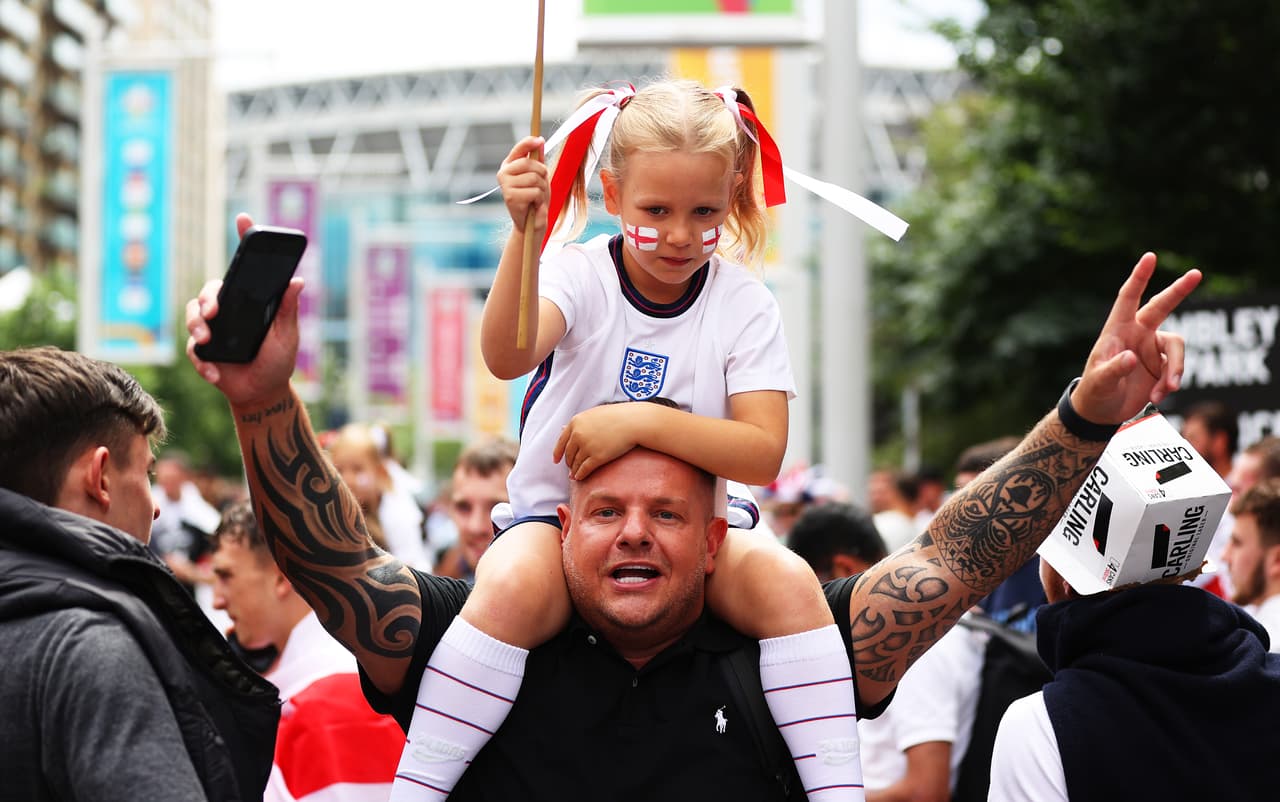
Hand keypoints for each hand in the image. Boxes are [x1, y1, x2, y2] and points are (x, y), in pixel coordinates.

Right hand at [185, 213, 303, 407]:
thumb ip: (287, 310)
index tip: (245, 218)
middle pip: (209, 290)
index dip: (244, 240)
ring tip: (207, 341)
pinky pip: (193, 349)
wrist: (263, 393)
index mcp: (251, 301)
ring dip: (196, 326)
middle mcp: (229, 310)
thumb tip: (298, 280)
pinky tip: (216, 373)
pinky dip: (203, 362)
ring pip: (192, 314)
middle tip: (214, 312)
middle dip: (207, 298)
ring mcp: (214, 328)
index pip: (245, 267)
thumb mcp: (287, 335)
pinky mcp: (203, 351)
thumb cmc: (278, 360)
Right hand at [498, 136, 547, 230]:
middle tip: (540, 186)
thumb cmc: (534, 199)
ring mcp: (505, 184)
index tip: (539, 140)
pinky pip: (535, 191)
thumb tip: (540, 140)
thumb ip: (538, 160)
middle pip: (530, 163)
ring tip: (536, 197)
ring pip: (534, 178)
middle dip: (542, 174)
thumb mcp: (539, 177)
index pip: (519, 149)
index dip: (529, 143)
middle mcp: (504, 173)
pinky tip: (533, 205)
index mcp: (510, 165)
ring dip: (542, 189)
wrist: (531, 223)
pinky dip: (539, 199)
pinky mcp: (511, 197)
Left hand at [554, 403, 646, 479]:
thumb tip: (568, 430)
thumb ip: (581, 423)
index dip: (558, 452)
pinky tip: (580, 478)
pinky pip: (584, 469)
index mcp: (576, 422)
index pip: (562, 441)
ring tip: (574, 475)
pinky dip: (580, 475)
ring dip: (574, 470)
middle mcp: (578, 435)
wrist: (632, 422)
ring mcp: (587, 446)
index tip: (556, 460)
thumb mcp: (594, 414)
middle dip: (569, 462)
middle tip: (570, 467)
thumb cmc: (617, 416)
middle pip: (569, 453)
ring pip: (575, 463)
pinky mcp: (597, 457)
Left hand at [1072, 252, 1201, 423]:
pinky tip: (1157, 398)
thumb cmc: (1094, 391)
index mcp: (1117, 329)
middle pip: (1162, 307)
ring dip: (1175, 370)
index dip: (1139, 278)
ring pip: (1177, 347)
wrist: (1102, 411)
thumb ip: (1113, 369)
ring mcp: (1152, 348)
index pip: (1128, 298)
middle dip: (1178, 290)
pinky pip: (1176, 369)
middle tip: (1197, 273)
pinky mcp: (1163, 365)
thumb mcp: (1098, 382)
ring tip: (1166, 391)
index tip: (1149, 257)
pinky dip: (1170, 384)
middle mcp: (1137, 333)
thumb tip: (1130, 357)